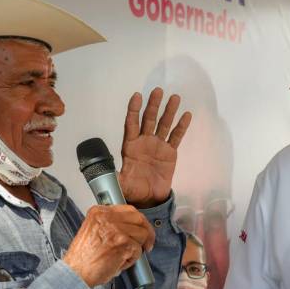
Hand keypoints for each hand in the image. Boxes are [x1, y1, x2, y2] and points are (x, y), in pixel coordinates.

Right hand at [63, 205, 154, 287]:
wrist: (75, 273)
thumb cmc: (83, 258)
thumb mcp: (93, 230)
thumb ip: (109, 224)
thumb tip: (131, 227)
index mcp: (99, 212)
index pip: (128, 209)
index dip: (138, 221)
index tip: (141, 230)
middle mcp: (107, 217)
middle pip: (139, 219)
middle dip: (146, 232)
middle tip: (146, 244)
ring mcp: (116, 229)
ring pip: (142, 234)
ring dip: (136, 248)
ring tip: (123, 257)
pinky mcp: (123, 243)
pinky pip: (138, 250)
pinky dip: (131, 260)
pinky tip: (119, 263)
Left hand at [120, 87, 191, 207]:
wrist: (149, 198)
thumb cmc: (133, 189)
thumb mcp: (120, 183)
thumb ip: (113, 177)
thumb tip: (103, 174)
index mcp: (130, 145)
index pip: (131, 124)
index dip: (133, 110)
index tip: (137, 96)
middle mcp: (144, 141)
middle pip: (148, 119)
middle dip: (153, 105)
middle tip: (158, 91)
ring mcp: (158, 145)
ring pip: (163, 124)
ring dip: (169, 111)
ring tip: (175, 97)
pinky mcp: (170, 152)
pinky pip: (176, 137)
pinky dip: (181, 126)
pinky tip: (186, 115)